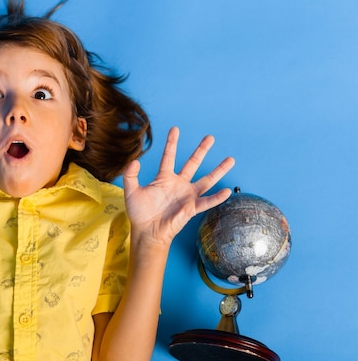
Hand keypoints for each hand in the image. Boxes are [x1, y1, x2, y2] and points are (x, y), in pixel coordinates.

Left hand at [123, 127, 234, 246]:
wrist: (147, 232)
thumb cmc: (139, 213)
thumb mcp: (131, 192)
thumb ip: (130, 175)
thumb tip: (135, 161)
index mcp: (164, 178)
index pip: (169, 156)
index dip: (171, 143)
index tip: (175, 128)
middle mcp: (178, 184)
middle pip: (192, 163)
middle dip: (201, 150)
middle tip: (210, 137)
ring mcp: (187, 196)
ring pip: (206, 180)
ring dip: (219, 170)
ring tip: (231, 159)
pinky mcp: (191, 208)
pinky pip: (206, 201)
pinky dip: (217, 197)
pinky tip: (227, 191)